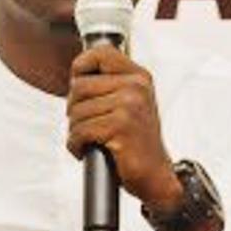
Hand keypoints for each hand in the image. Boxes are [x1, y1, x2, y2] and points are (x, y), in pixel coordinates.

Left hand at [66, 46, 182, 210]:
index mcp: (139, 77)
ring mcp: (129, 106)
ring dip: (76, 131)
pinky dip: (76, 145)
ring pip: (76, 112)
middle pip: (79, 86)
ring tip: (91, 140)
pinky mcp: (120, 127)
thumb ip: (110, 85)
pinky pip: (79, 131)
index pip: (100, 54)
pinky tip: (87, 150)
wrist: (155, 176)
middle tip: (87, 126)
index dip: (81, 68)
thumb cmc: (137, 143)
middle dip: (74, 110)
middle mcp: (136, 87)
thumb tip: (75, 76)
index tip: (80, 86)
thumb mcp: (130, 104)